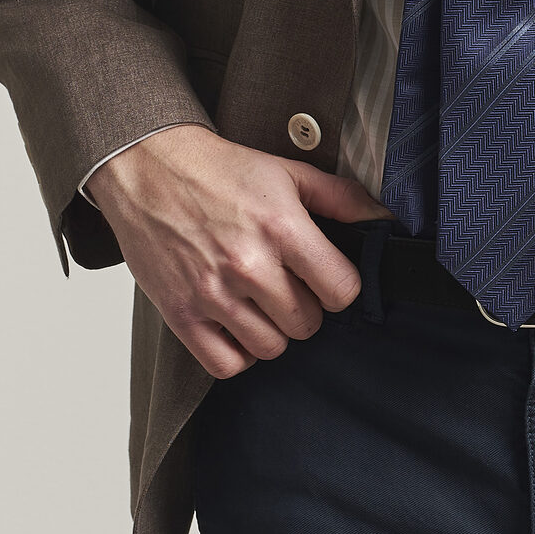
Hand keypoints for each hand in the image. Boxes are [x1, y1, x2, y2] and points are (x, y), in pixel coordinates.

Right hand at [86, 124, 391, 378]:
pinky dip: (238, 353)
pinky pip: (227, 365)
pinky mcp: (181, 314)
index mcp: (281, 227)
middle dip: (305, 307)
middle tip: (288, 284)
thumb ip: (342, 199)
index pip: (342, 291)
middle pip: (307, 324)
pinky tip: (237, 325)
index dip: (340, 288)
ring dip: (273, 330)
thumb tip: (385, 220)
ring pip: (271, 347)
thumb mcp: (289, 173)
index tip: (326, 278)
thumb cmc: (219, 171)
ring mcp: (212, 293)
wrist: (149, 168)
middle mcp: (248, 265)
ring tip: (260, 301)